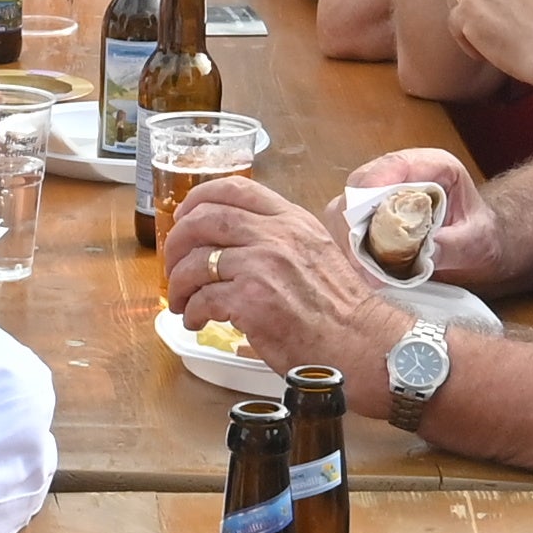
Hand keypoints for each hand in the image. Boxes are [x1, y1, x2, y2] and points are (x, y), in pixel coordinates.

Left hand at [159, 175, 408, 389]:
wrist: (360, 343)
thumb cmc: (340, 309)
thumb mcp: (316, 253)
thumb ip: (281, 240)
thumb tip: (238, 244)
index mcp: (291, 221)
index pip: (235, 189)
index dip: (199, 199)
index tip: (185, 216)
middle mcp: (276, 236)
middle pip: (205, 220)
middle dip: (177, 242)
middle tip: (172, 264)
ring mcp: (262, 266)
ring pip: (196, 262)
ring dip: (180, 284)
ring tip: (182, 302)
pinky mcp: (251, 301)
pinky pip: (203, 299)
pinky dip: (193, 312)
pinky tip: (197, 321)